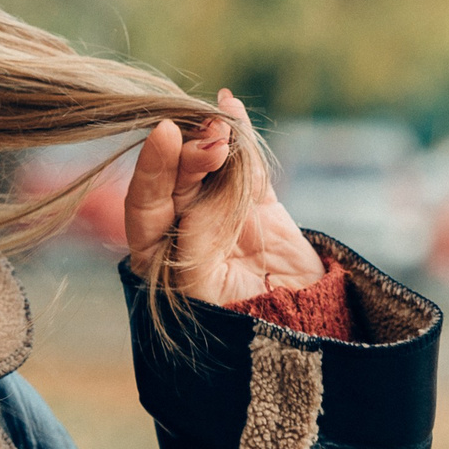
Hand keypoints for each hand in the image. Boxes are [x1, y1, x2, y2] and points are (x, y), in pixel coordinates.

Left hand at [123, 88, 323, 306]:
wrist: (303, 342)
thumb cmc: (238, 326)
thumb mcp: (203, 290)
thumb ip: (195, 237)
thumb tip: (197, 188)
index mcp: (156, 253)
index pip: (145, 201)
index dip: (152, 167)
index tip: (163, 134)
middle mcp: (182, 227)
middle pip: (176, 178)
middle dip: (188, 153)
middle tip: (209, 138)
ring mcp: (222, 213)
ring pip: (211, 166)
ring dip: (212, 139)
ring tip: (220, 121)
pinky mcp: (260, 207)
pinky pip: (248, 167)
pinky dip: (241, 136)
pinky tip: (229, 106)